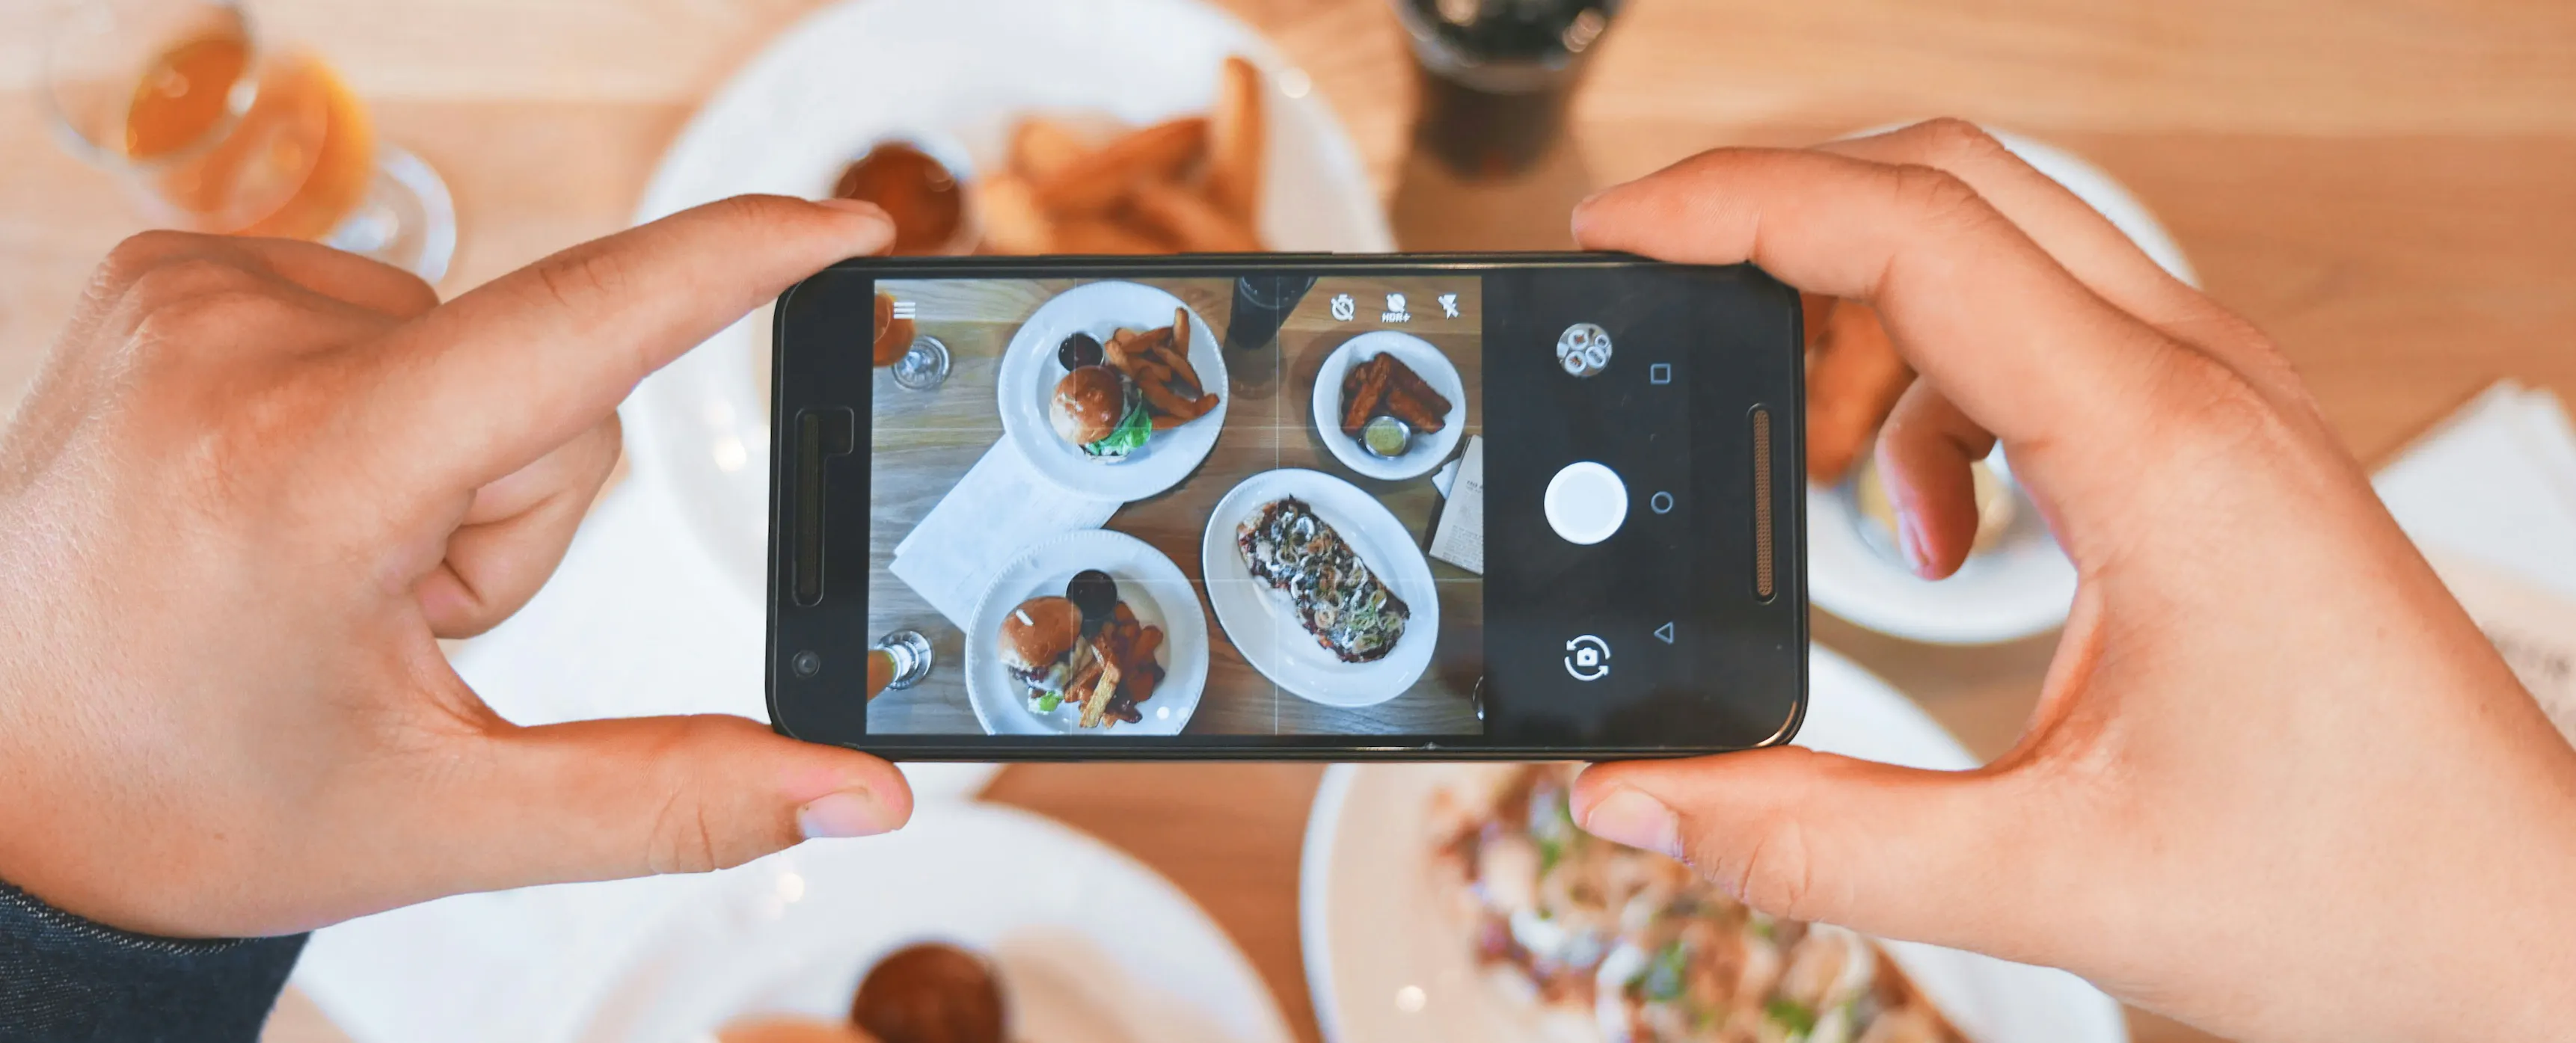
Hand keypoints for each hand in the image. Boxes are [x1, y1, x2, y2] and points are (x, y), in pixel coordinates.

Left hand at [0, 196, 913, 937]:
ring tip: (325, 565)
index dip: (736, 262)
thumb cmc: (184, 802)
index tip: (848, 224)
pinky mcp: (170, 275)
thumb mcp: (444, 820)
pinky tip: (287, 501)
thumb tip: (857, 797)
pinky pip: (381, 314)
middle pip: (545, 382)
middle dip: (519, 509)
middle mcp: (235, 348)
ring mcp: (190, 296)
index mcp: (308, 477)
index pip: (578, 328)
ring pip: (472, 347)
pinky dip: (376, 411)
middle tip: (396, 616)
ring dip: (446, 463)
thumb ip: (675, 799)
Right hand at [1569, 120, 2575, 1040]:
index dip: (1738, 204)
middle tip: (1662, 296)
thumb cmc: (2361, 887)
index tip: (1618, 230)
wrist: (2525, 928)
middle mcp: (2197, 386)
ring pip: (1996, 245)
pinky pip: (2039, 334)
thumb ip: (1811, 841)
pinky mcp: (2216, 445)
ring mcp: (2217, 402)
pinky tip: (1935, 532)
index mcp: (2159, 450)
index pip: (1916, 232)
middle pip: (1950, 183)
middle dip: (1780, 217)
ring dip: (1862, 315)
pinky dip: (1936, 396)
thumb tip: (1637, 797)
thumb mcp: (2046, 879)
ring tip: (1803, 461)